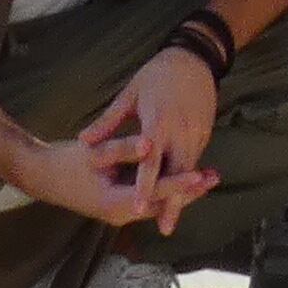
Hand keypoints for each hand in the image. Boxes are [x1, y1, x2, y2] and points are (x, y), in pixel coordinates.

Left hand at [76, 47, 225, 229]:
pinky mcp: (204, 132)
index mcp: (159, 122)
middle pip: (178, 174)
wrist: (195, 58)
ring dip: (183, 195)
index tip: (137, 207)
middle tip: (164, 229)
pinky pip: (194, 160)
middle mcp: (180, 131)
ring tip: (172, 219)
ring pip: (189, 170)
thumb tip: (83, 141)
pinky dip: (187, 178)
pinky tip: (182, 194)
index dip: (144, 186)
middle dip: (172, 202)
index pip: (151, 161)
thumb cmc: (157, 75)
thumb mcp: (130, 95)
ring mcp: (195, 132)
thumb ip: (108, 122)